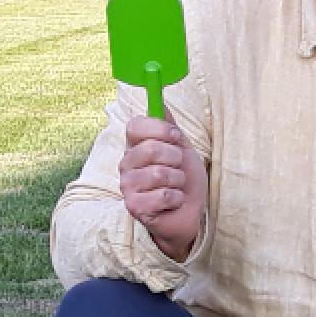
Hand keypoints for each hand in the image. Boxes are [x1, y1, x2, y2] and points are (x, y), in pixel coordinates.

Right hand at [121, 115, 205, 260]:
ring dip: (178, 180)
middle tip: (179, 168)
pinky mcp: (134, 207)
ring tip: (177, 186)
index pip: (135, 126)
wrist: (189, 213)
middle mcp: (126, 165)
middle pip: (150, 148)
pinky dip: (176, 198)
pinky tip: (173, 201)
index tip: (176, 137)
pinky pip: (162, 195)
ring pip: (159, 173)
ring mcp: (127, 186)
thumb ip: (170, 128)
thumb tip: (161, 103)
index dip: (159, 129)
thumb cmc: (184, 181)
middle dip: (176, 158)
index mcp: (135, 147)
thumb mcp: (182, 149)